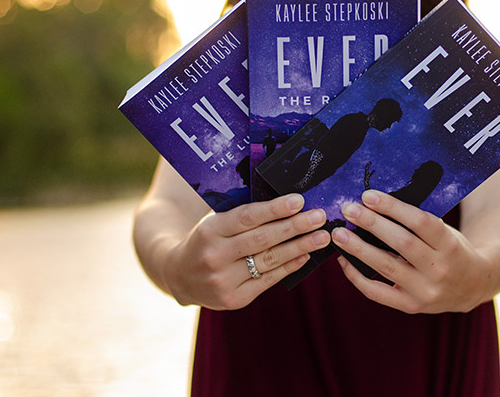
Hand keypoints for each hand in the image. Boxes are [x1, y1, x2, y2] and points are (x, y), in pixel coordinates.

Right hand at [164, 194, 329, 309]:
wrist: (178, 275)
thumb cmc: (206, 239)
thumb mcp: (214, 221)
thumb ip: (242, 214)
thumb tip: (288, 203)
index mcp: (210, 230)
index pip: (247, 217)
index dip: (275, 209)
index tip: (299, 200)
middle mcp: (215, 256)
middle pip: (262, 239)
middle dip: (295, 227)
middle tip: (319, 217)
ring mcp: (223, 280)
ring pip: (268, 261)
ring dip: (299, 248)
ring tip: (321, 237)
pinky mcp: (233, 299)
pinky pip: (267, 280)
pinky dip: (288, 266)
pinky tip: (305, 255)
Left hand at [331, 190, 493, 313]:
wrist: (473, 285)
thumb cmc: (452, 249)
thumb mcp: (446, 232)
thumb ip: (418, 222)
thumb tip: (375, 204)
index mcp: (450, 245)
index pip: (419, 222)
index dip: (392, 207)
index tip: (368, 195)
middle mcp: (439, 269)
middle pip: (401, 243)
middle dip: (371, 223)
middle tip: (348, 209)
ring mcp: (425, 291)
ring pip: (385, 267)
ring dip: (358, 248)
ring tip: (339, 234)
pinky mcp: (411, 306)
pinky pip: (377, 292)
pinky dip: (356, 276)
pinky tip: (344, 260)